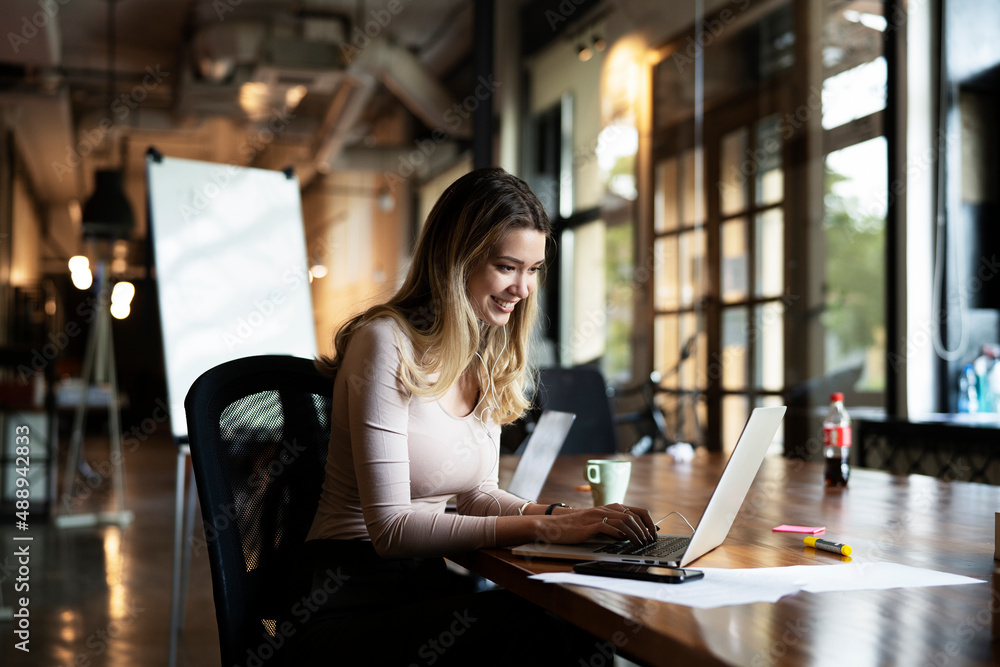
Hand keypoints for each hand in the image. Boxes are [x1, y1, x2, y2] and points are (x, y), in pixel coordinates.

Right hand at [539, 504, 656, 545]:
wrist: (555, 525)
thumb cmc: (577, 526)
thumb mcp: (598, 524)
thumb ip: (613, 526)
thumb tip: (628, 535)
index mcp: (611, 508)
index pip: (638, 511)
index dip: (649, 522)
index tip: (654, 534)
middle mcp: (606, 509)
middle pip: (634, 516)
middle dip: (645, 530)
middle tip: (649, 542)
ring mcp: (598, 516)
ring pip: (624, 521)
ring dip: (636, 534)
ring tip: (640, 544)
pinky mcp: (590, 525)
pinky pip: (608, 526)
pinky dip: (618, 533)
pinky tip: (622, 539)